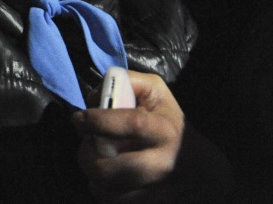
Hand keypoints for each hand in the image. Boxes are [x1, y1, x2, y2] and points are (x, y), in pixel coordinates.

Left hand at [72, 71, 231, 202]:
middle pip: (110, 170)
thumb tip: (96, 97)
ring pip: (108, 192)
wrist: (195, 161)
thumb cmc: (166, 120)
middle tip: (86, 145)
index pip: (130, 125)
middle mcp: (162, 163)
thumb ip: (127, 81)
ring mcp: (157, 189)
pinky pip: (114, 203)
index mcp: (163, 131)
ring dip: (92, 176)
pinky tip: (105, 179)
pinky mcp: (152, 202)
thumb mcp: (154, 91)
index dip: (97, 121)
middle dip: (86, 157)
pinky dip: (102, 192)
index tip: (78, 119)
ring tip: (96, 161)